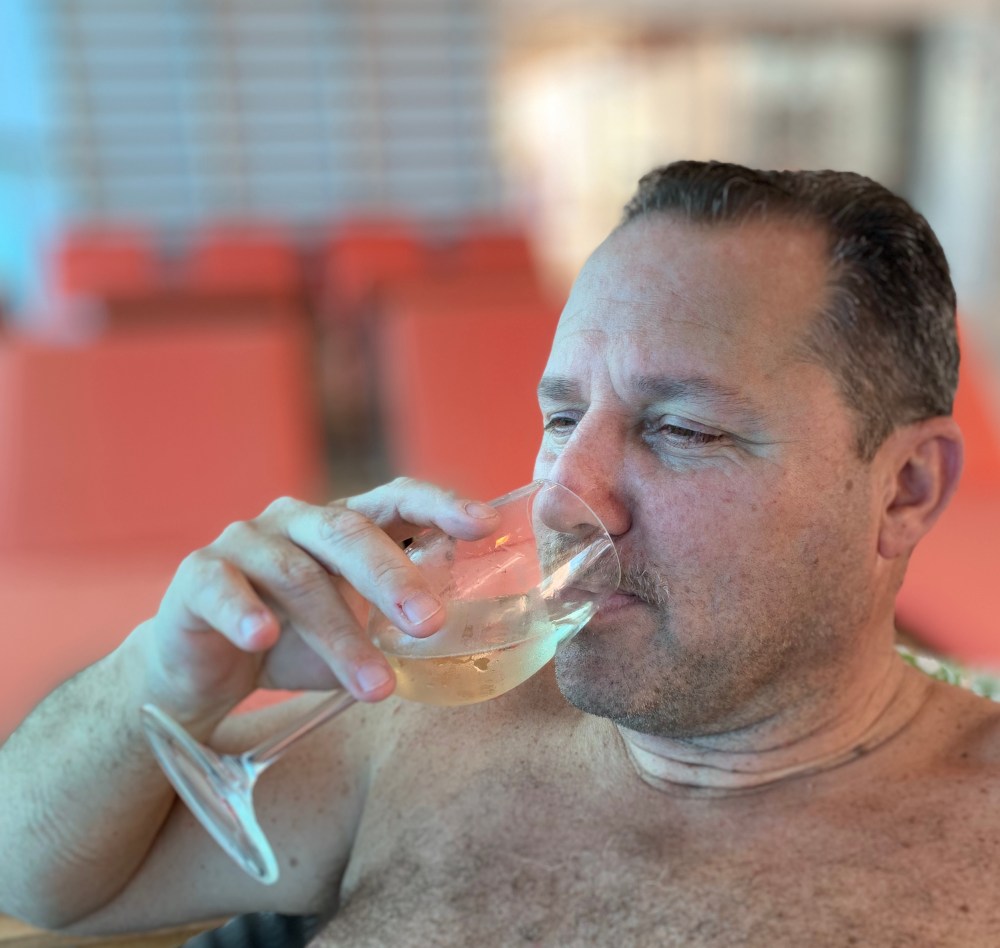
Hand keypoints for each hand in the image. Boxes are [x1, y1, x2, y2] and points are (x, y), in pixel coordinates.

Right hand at [135, 478, 500, 721]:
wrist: (202, 668)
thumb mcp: (355, 632)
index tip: (484, 525)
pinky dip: (245, 613)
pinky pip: (222, 587)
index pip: (397, 499)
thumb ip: (399, 625)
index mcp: (342, 525)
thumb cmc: (294, 643)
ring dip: (340, 635)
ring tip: (376, 688)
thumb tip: (474, 644)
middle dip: (393, 578)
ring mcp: (245, 541)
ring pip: (297, 576)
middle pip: (349, 532)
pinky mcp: (197, 575)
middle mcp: (295, 520)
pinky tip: (265, 640)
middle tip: (430, 623)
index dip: (440, 505)